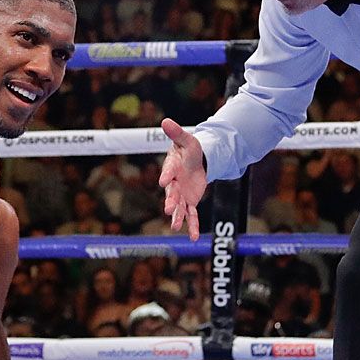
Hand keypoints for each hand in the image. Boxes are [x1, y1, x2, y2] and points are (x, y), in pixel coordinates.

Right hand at [158, 118, 206, 240]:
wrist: (195, 161)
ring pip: (179, 208)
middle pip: (171, 193)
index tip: (164, 182)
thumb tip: (165, 120)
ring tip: (174, 227)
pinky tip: (194, 239)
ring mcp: (181, 195)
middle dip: (170, 201)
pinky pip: (191, 215)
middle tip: (168, 209)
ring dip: (177, 217)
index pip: (168, 172)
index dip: (166, 176)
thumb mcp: (187, 140)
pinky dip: (193, 226)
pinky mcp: (190, 202)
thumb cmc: (189, 150)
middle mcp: (174, 184)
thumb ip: (177, 133)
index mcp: (172, 168)